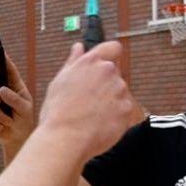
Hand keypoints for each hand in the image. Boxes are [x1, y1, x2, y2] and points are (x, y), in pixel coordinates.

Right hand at [0, 55, 36, 154]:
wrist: (18, 138)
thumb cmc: (24, 119)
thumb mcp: (25, 109)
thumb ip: (15, 100)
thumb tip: (1, 91)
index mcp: (13, 84)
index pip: (7, 69)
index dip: (2, 59)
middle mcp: (0, 90)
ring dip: (0, 114)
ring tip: (9, 120)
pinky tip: (4, 126)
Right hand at [35, 42, 132, 160]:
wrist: (66, 138)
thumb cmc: (58, 111)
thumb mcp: (59, 81)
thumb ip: (73, 62)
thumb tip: (79, 47)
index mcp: (91, 61)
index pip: (113, 48)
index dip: (110, 55)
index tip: (104, 66)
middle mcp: (109, 71)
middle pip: (115, 73)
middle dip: (106, 83)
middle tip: (88, 100)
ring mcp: (120, 90)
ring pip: (120, 92)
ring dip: (111, 100)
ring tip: (92, 115)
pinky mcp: (127, 109)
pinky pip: (124, 110)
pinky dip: (115, 116)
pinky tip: (99, 124)